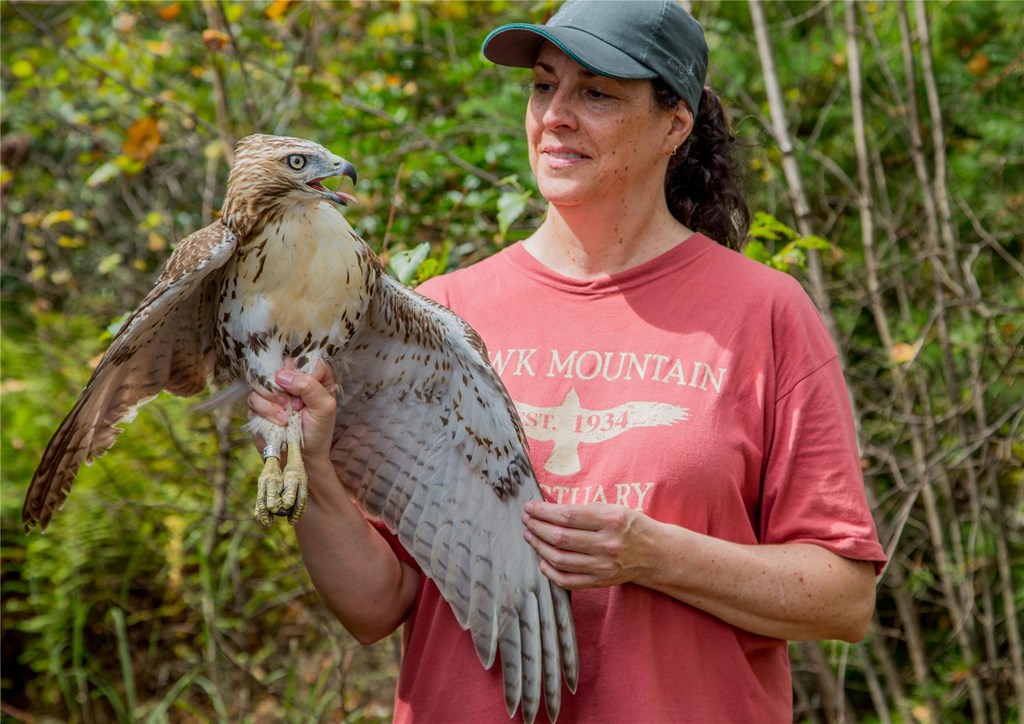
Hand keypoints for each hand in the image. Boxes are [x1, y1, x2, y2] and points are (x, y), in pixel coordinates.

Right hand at [248, 359, 337, 459]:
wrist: (302, 457)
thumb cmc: (319, 432)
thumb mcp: (324, 407)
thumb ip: (310, 386)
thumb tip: (283, 375)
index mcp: (314, 378)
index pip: (306, 359)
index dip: (303, 373)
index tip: (305, 391)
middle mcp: (293, 382)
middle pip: (280, 367)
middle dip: (284, 386)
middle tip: (293, 404)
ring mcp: (274, 393)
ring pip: (263, 382)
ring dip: (274, 400)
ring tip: (286, 417)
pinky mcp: (259, 406)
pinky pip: (253, 399)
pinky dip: (265, 411)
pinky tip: (279, 422)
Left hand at [521, 501, 655, 589]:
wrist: (655, 553)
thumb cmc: (631, 526)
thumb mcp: (613, 508)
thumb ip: (584, 509)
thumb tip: (549, 509)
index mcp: (610, 520)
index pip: (567, 515)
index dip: (543, 511)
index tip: (530, 507)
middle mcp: (607, 544)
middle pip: (560, 537)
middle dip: (537, 527)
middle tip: (526, 520)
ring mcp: (603, 566)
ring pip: (560, 559)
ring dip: (539, 546)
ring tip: (530, 535)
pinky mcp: (600, 581)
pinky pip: (567, 580)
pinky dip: (549, 571)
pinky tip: (542, 559)